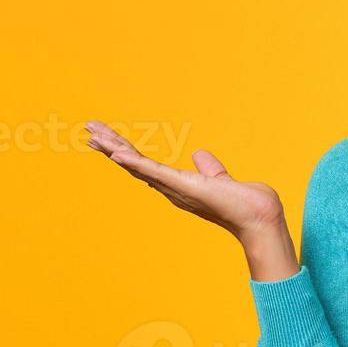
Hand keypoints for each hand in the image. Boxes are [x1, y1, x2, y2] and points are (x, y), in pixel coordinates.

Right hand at [83, 119, 286, 235]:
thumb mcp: (221, 178)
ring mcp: (174, 187)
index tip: (106, 138)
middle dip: (110, 146)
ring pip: (137, 165)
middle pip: (133, 163)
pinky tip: (117, 153)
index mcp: (177, 184)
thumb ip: (210, 168)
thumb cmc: (244, 203)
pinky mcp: (182, 186)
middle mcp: (170, 188)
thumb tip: (199, 155)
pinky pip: (153, 172)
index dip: (124, 151)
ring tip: (93, 134)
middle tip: (89, 130)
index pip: (144, 164)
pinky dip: (134, 163)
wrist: (258, 217)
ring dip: (114, 149)